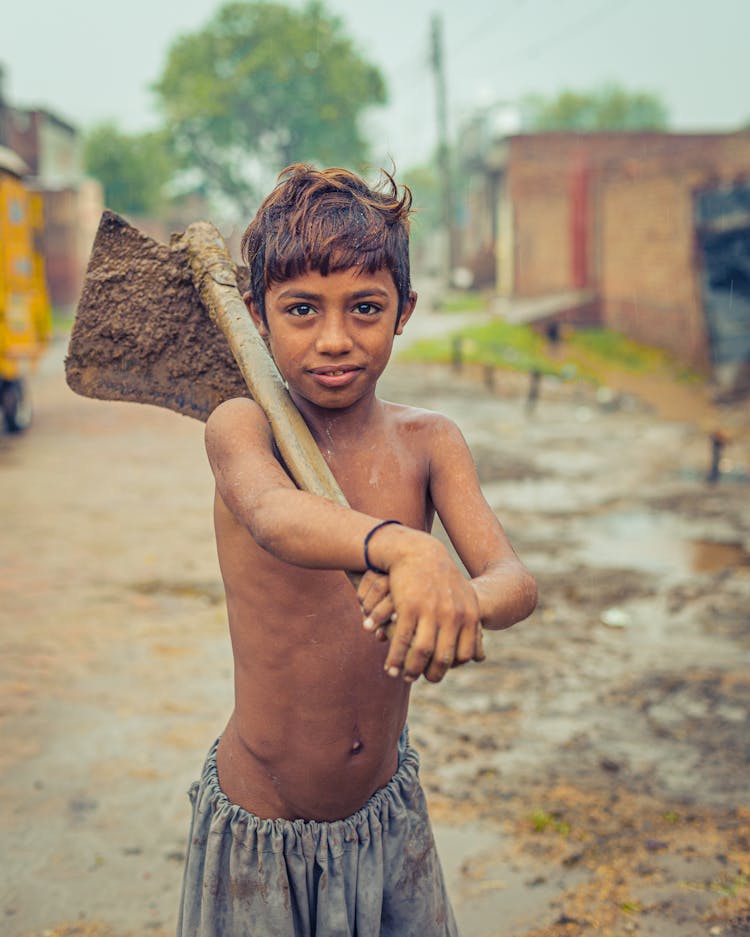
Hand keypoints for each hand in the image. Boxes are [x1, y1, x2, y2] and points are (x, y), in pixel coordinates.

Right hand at [357, 533, 482, 682]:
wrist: (419, 553)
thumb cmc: (443, 579)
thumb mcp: (465, 600)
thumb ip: (472, 629)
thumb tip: (480, 658)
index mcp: (468, 615)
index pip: (464, 654)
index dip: (451, 667)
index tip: (437, 672)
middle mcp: (452, 616)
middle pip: (442, 658)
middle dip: (429, 674)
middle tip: (417, 679)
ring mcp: (430, 612)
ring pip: (421, 652)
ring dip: (409, 670)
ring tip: (400, 676)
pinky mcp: (409, 607)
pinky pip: (402, 640)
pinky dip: (395, 657)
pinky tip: (389, 666)